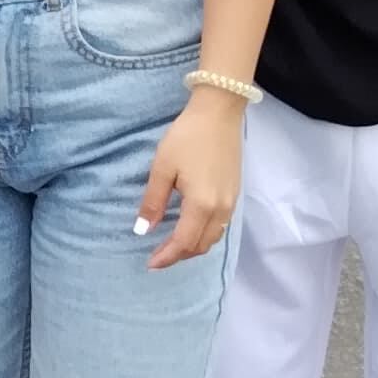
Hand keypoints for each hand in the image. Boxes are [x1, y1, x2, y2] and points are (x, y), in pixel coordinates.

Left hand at [136, 85, 244, 267]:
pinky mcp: (235, 194)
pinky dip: (204, 235)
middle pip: (200, 245)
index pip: (183, 242)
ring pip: (213, 238)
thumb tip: (142, 230)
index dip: (166, 257)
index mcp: (201, 205)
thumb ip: (153, 202)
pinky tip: (190, 228)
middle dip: (179, 256)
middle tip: (158, 257)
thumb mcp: (162, 168)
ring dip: (193, 247)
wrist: (219, 113)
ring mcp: (231, 202)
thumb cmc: (187, 137)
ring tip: (172, 247)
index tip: (150, 264)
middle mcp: (221, 209)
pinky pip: (220, 226)